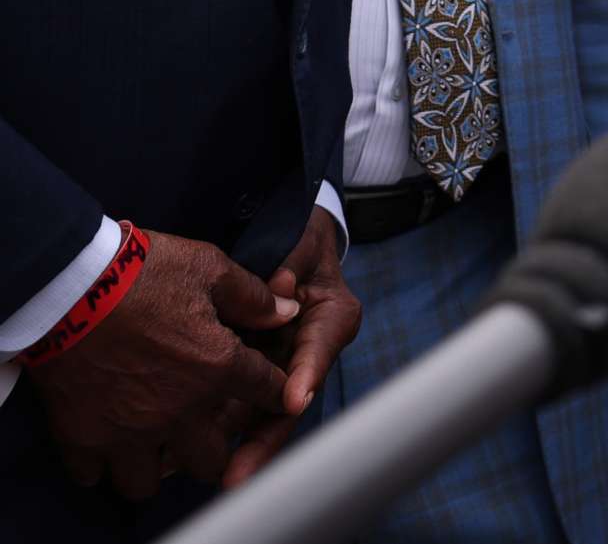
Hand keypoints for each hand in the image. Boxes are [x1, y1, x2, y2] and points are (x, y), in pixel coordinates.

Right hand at [25, 229, 297, 498]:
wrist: (67, 286)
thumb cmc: (143, 271)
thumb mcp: (210, 269)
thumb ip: (253, 298)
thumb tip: (287, 311)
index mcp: (218, 368)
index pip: (267, 394)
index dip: (275, 393)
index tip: (269, 396)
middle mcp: (178, 411)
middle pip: (209, 461)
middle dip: (214, 451)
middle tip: (205, 434)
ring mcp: (128, 431)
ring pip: (148, 483)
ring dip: (154, 467)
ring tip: (153, 447)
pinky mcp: (81, 438)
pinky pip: (94, 475)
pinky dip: (100, 465)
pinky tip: (107, 442)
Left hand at [223, 206, 363, 487]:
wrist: (277, 239)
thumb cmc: (294, 237)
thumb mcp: (299, 242)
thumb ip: (292, 262)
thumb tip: (281, 288)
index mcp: (330, 319)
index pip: (321, 348)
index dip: (307, 374)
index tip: (293, 399)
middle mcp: (305, 352)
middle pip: (287, 404)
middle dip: (261, 442)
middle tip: (236, 474)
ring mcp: (273, 367)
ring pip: (253, 414)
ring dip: (228, 446)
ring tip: (195, 471)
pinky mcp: (242, 375)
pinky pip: (225, 405)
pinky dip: (204, 428)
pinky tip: (174, 453)